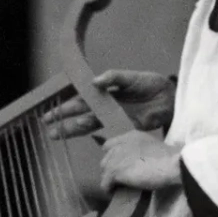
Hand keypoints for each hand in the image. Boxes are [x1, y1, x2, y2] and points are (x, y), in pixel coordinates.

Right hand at [45, 69, 174, 138]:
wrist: (169, 97)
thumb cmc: (149, 84)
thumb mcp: (129, 77)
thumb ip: (113, 77)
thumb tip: (95, 81)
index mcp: (104, 94)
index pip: (81, 101)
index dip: (66, 107)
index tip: (51, 112)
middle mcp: (106, 109)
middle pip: (81, 116)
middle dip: (64, 122)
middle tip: (48, 129)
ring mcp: (115, 120)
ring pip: (90, 126)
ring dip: (74, 130)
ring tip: (58, 134)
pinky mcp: (126, 129)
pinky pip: (109, 134)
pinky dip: (98, 137)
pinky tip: (87, 139)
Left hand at [100, 130, 182, 192]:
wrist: (172, 163)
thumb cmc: (170, 157)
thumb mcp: (153, 147)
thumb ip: (142, 150)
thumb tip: (141, 161)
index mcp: (131, 136)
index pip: (110, 145)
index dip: (113, 156)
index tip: (120, 166)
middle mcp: (120, 144)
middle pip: (105, 159)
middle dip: (111, 169)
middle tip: (120, 179)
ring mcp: (116, 157)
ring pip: (104, 171)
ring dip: (110, 180)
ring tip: (118, 188)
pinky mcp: (115, 170)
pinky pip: (104, 184)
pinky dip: (109, 190)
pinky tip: (115, 194)